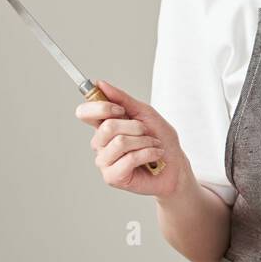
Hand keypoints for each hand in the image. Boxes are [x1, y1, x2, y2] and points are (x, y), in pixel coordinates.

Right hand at [74, 79, 188, 197]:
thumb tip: (100, 84)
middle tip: (146, 133)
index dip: (101, 107)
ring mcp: (104, 161)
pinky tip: (154, 156)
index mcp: (104, 126)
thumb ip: (122, 99)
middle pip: (107, 126)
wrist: (175, 165)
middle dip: (135, 126)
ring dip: (145, 141)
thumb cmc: (161, 139)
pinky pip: (129, 158)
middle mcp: (100, 144)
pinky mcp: (112, 177)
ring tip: (153, 145)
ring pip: (120, 142)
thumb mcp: (145, 113)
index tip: (121, 109)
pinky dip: (148, 153)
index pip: (85, 113)